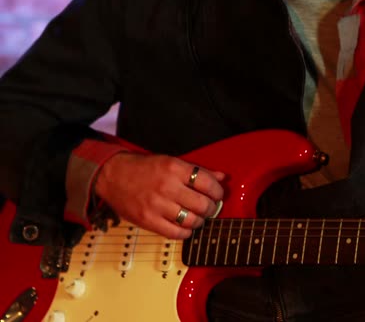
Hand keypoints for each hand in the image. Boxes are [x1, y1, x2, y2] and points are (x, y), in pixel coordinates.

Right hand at [94, 153, 224, 238]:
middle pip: (203, 204)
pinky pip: (175, 233)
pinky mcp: (148, 220)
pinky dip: (185, 232)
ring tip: (197, 217)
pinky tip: (185, 226)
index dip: (218, 192)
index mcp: (174, 168)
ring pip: (192, 221)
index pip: (208, 183)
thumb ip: (198, 170)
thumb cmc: (143, 168)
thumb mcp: (171, 162)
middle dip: (211, 208)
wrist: (112, 175)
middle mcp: (167, 186)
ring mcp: (157, 205)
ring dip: (199, 221)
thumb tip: (222, 178)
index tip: (218, 195)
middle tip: (209, 208)